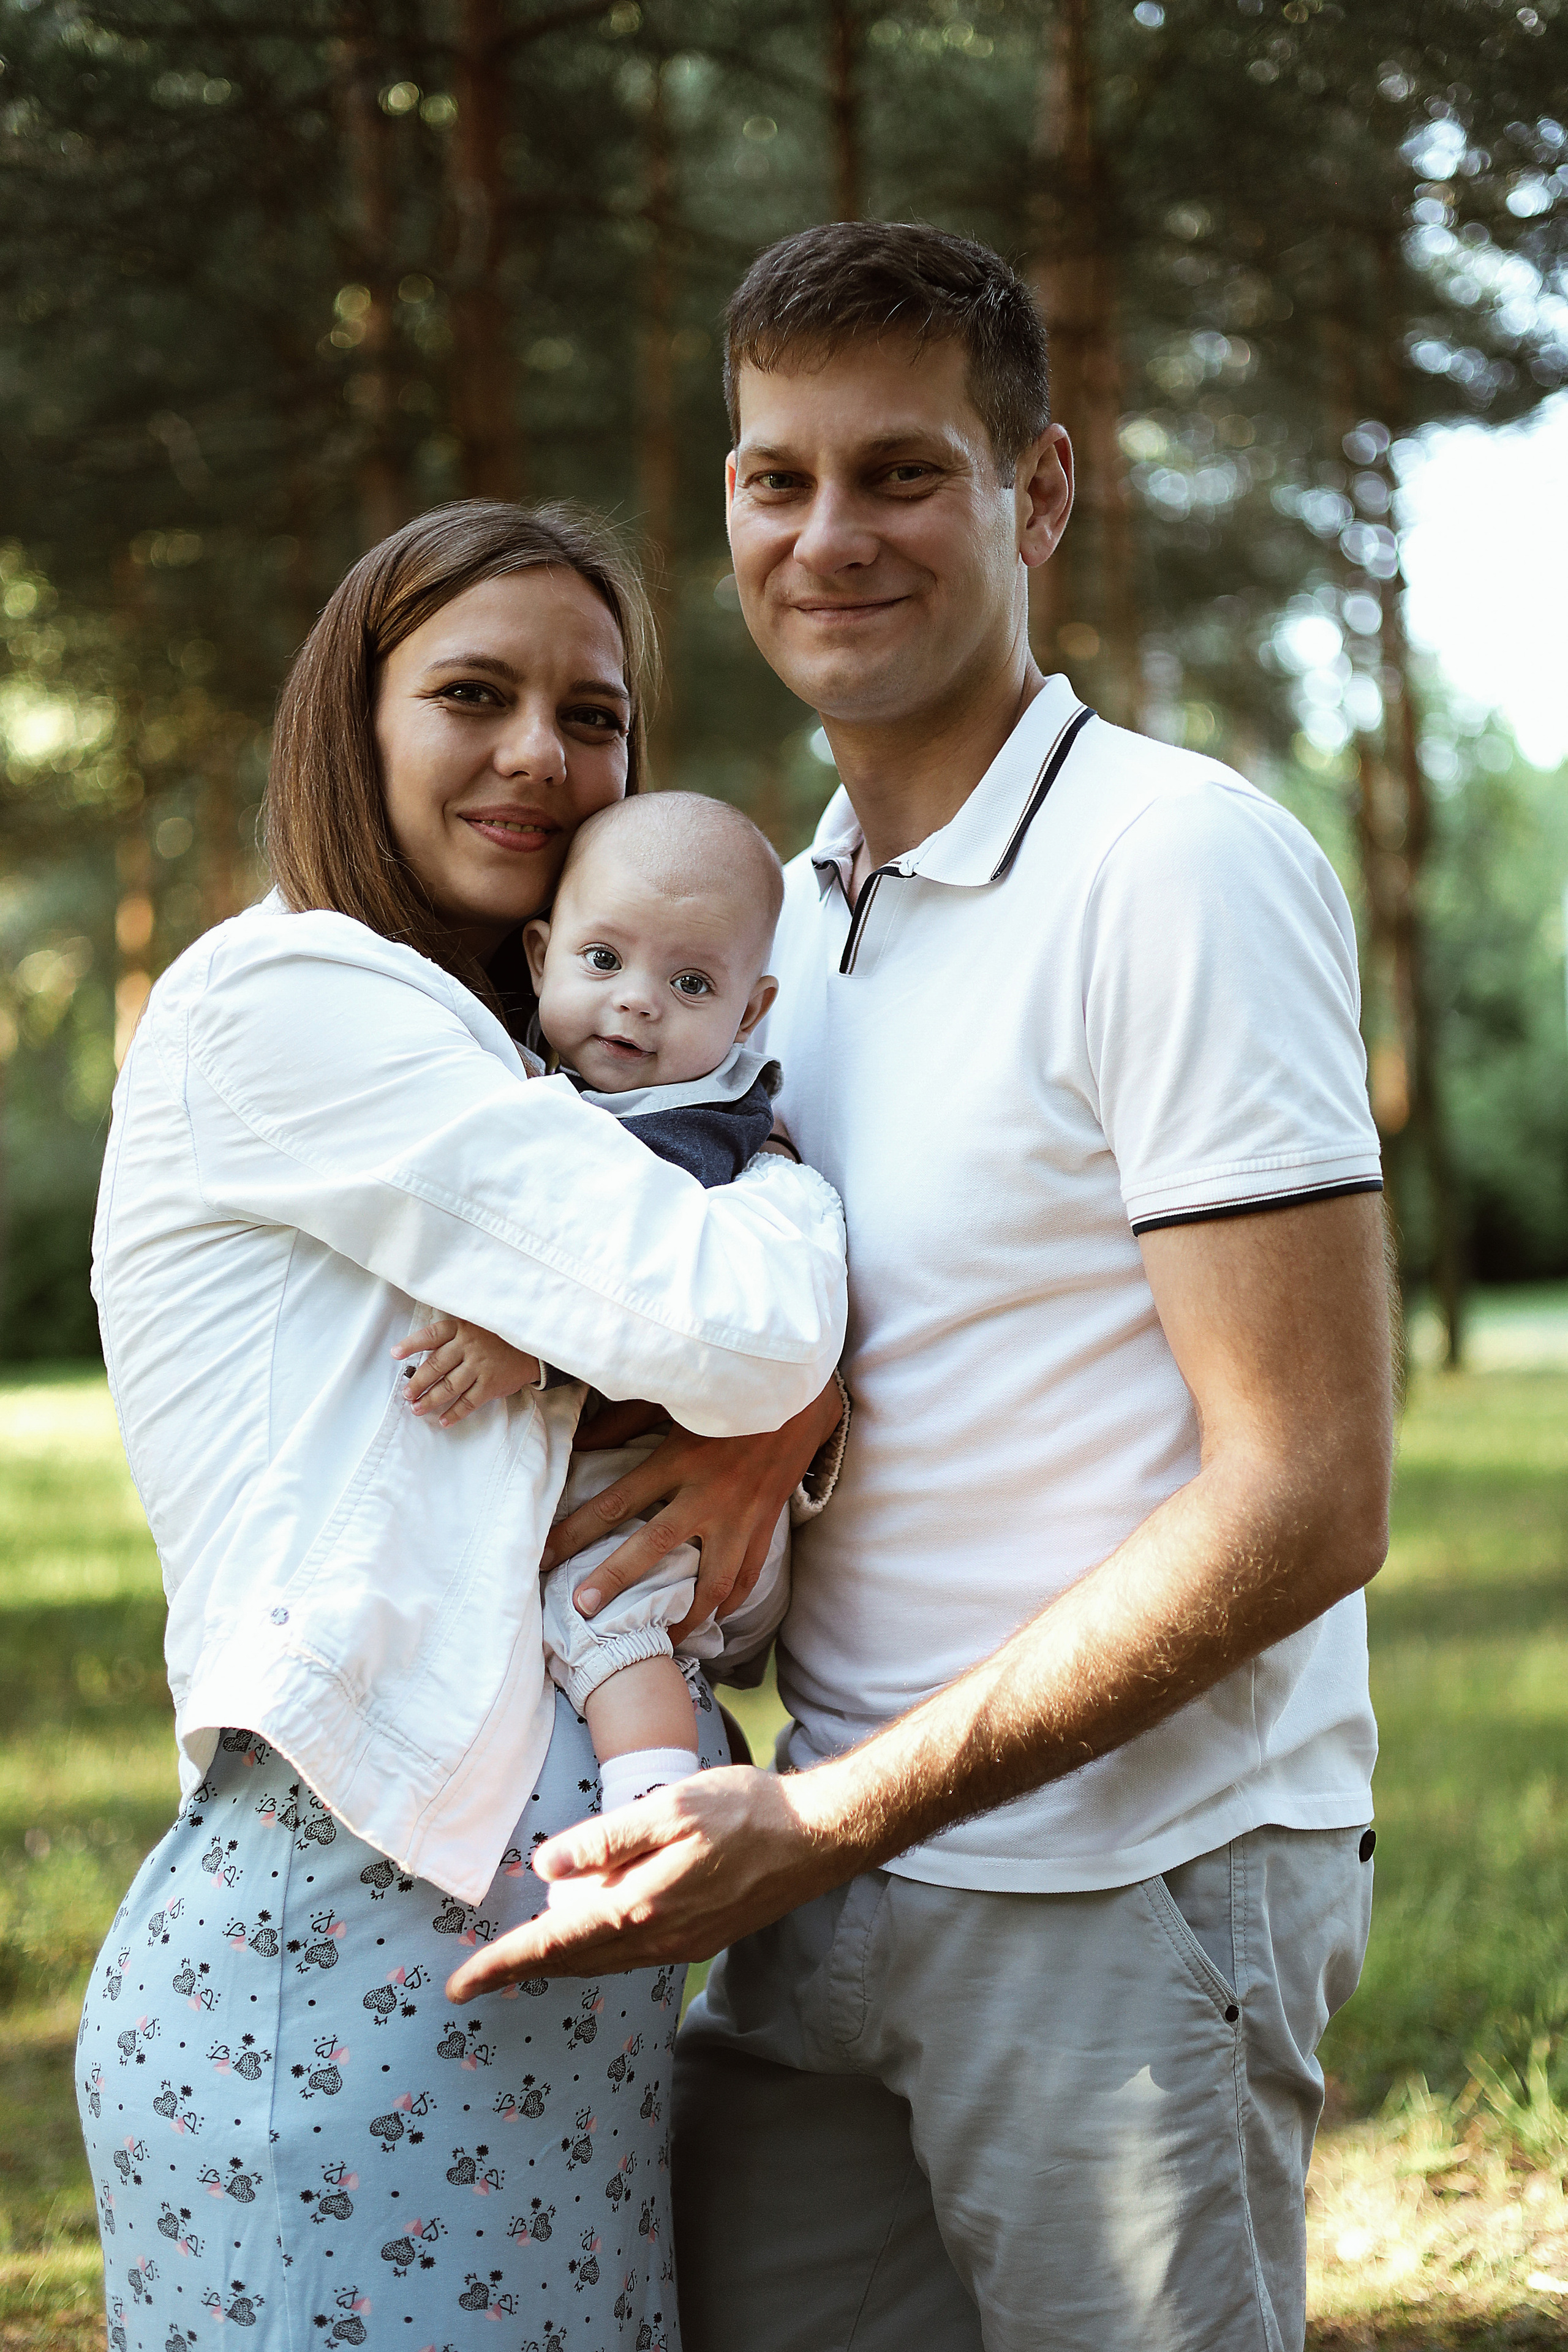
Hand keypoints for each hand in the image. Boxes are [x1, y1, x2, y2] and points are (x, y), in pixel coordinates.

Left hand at [391, 1317, 540, 1426]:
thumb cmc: (494, 1338)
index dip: (412, 1344)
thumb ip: (451, 1338)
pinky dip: (454, 1413)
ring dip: (430, 1400)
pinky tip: (443, 1421)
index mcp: (462, 1329)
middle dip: (417, 1382)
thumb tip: (419, 1357)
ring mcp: (480, 1366)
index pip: (431, 1335)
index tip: (395, 1354)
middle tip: (406, 1393)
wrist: (530, 1348)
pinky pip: (468, 1402)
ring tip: (417, 1408)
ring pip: (449, 1386)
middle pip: (436, 1366)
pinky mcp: (491, 1385)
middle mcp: (469, 1346)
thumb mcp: (474, 1326)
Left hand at [442, 1764, 850, 1997]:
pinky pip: (628, 1956)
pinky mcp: (695, 1939)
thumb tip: (545, 1866)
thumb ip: (606, 1839)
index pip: (554, 1943)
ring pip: (600, 1962)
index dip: (503, 1964)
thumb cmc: (744, 1811)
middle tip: (476, 1977)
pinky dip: (594, 1953)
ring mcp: (678, 1944)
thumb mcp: (670, 1807)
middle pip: (571, 1962)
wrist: (814, 1838)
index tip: (460, 1986)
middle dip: (521, 1969)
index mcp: (640, 1905)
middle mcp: (655, 1937)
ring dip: (558, 1963)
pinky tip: (586, 1936)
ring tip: (519, 1958)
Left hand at [539, 1374, 843, 1641]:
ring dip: (685, 1615)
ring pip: (712, 1581)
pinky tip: (714, 1618)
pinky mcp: (766, 1524)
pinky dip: (732, 1602)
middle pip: (654, 1547)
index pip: (617, 1502)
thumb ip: (625, 1420)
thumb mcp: (674, 1397)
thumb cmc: (729, 1388)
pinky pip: (750, 1574)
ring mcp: (742, 1515)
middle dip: (615, 1580)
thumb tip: (581, 1442)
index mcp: (679, 1459)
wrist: (802, 1391)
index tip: (544, 1556)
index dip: (577, 1531)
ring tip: (660, 1639)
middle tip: (582, 1611)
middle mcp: (708, 1494)